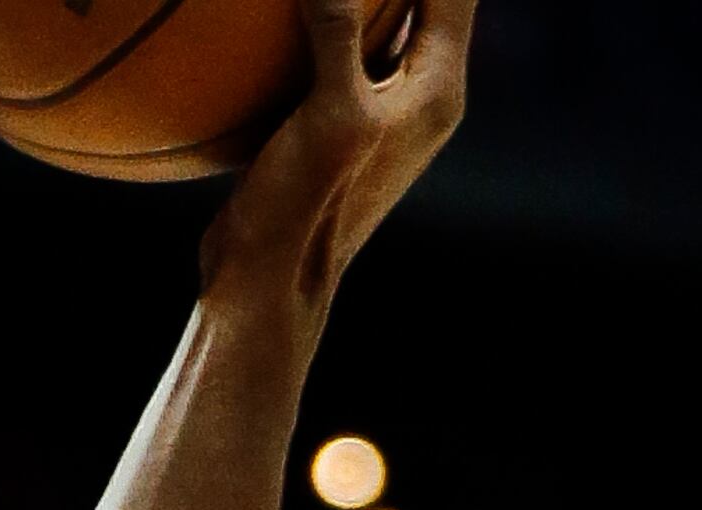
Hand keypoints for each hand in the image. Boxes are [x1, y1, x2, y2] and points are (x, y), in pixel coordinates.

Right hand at [200, 0, 474, 300]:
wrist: (265, 288)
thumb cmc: (308, 208)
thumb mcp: (330, 112)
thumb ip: (341, 30)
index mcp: (438, 91)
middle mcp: (416, 98)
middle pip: (423, 1)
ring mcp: (371, 112)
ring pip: (374, 25)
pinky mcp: (327, 127)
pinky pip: (326, 54)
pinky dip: (306, 24)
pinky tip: (263, 11)